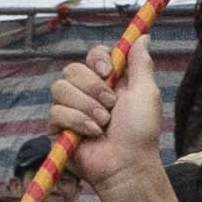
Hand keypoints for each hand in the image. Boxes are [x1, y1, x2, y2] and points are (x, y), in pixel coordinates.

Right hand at [46, 38, 163, 189]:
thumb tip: (143, 36)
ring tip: (103, 124)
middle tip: (111, 105)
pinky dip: (77, 121)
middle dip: (93, 87)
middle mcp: (88, 92)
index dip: (97, 58)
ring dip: (86, 106)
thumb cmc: (141, 132)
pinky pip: (56, 111)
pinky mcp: (58, 127)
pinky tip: (92, 133)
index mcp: (109, 81)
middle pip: (72, 69)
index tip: (108, 70)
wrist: (127, 164)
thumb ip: (140, 63)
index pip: (92, 55)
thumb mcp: (146, 93)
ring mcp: (71, 109)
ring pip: (61, 88)